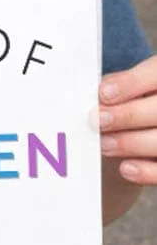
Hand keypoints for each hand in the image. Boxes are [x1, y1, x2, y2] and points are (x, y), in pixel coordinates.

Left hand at [99, 55, 156, 184]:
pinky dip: (147, 171)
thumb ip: (121, 84)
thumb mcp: (138, 83)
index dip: (130, 84)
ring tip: (104, 144)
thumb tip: (94, 93)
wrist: (153, 121)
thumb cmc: (143, 100)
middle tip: (97, 121)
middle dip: (126, 116)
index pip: (155, 74)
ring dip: (130, 143)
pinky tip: (125, 167)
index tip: (103, 94)